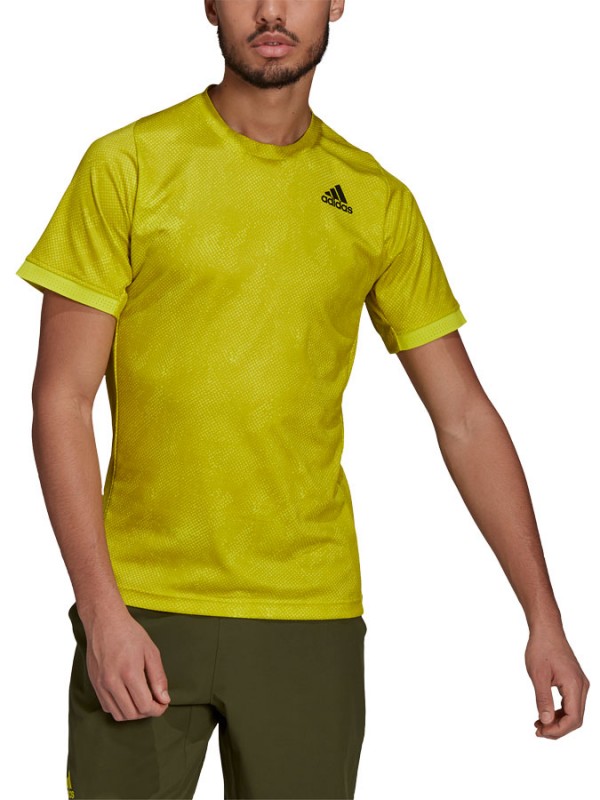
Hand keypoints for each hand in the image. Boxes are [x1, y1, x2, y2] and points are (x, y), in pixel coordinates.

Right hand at [83, 607, 170, 721]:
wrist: (104, 622)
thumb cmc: (129, 633)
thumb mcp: (151, 652)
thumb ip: (158, 678)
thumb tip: (164, 699)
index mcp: (129, 673)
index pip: (145, 706)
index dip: (158, 709)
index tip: (163, 704)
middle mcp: (112, 682)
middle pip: (132, 714)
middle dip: (147, 712)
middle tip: (156, 702)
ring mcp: (101, 684)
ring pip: (118, 714)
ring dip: (133, 713)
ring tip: (142, 700)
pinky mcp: (94, 684)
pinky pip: (107, 707)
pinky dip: (119, 708)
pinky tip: (128, 696)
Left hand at [525, 626, 589, 738]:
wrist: (547, 630)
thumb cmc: (541, 648)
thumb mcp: (538, 675)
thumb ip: (542, 699)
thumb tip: (545, 721)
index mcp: (574, 685)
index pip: (573, 719)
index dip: (558, 730)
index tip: (540, 731)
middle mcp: (582, 686)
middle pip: (576, 719)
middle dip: (558, 729)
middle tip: (538, 731)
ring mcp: (580, 684)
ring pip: (574, 712)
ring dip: (558, 721)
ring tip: (539, 724)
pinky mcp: (574, 682)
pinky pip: (571, 703)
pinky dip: (559, 712)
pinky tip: (545, 714)